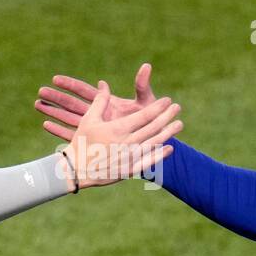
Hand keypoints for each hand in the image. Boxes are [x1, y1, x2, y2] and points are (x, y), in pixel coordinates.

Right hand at [37, 62, 157, 141]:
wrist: (150, 141)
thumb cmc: (149, 119)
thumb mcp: (145, 103)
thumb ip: (141, 86)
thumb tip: (146, 66)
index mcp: (107, 103)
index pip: (85, 91)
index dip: (70, 84)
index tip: (55, 78)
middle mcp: (98, 114)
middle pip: (73, 103)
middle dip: (56, 97)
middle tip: (40, 91)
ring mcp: (95, 128)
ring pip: (69, 118)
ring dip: (54, 112)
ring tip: (37, 104)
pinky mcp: (94, 141)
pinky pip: (74, 135)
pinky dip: (60, 130)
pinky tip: (45, 124)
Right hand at [59, 80, 180, 189]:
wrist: (76, 170)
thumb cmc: (81, 142)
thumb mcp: (89, 120)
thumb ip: (99, 102)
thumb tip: (104, 84)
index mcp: (117, 129)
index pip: (144, 116)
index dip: (158, 107)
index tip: (168, 100)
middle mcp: (126, 143)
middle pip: (153, 128)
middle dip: (167, 116)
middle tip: (178, 108)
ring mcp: (129, 158)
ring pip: (154, 143)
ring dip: (168, 133)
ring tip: (179, 124)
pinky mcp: (129, 170)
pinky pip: (149, 162)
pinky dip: (160, 154)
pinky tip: (170, 148)